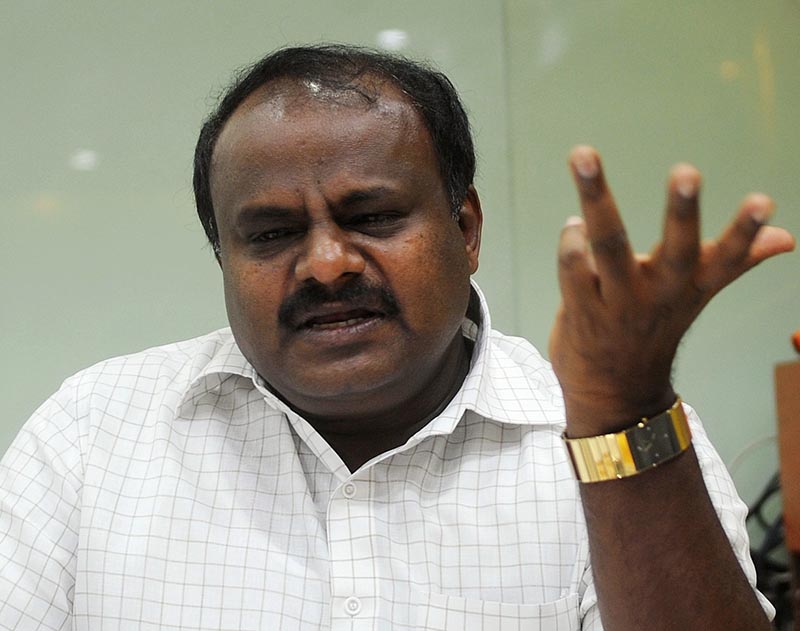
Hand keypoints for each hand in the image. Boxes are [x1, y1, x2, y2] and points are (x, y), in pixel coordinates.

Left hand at [549, 146, 794, 436]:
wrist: (615, 394)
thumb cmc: (654, 330)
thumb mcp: (696, 296)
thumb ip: (733, 262)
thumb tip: (787, 238)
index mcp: (691, 286)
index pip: (727, 259)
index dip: (745, 233)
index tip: (762, 201)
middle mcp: (660, 294)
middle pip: (676, 249)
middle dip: (682, 211)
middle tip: (687, 171)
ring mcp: (619, 304)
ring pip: (609, 247)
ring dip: (597, 202)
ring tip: (585, 156)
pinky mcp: (581, 312)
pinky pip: (573, 271)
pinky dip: (571, 244)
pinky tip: (572, 226)